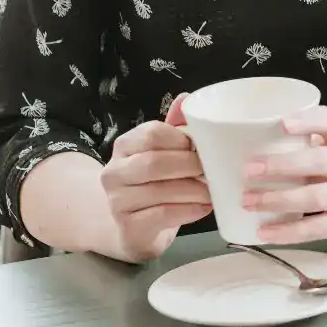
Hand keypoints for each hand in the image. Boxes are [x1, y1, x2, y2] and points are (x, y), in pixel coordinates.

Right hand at [100, 94, 210, 262]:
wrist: (130, 228)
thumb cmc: (153, 184)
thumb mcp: (162, 153)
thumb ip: (174, 128)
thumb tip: (186, 97)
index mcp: (125, 146)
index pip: (152, 133)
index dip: (182, 139)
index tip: (201, 147)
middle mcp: (114, 172)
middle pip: (155, 162)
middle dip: (190, 165)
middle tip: (213, 170)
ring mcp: (117, 202)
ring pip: (160, 190)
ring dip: (195, 190)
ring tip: (212, 190)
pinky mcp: (129, 228)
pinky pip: (163, 215)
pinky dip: (189, 210)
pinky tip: (204, 207)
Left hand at [243, 107, 326, 244]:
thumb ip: (317, 146)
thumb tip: (263, 147)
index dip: (309, 121)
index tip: (282, 124)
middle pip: (321, 161)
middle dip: (281, 165)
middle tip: (249, 170)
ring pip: (316, 197)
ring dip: (278, 199)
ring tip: (249, 201)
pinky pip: (317, 228)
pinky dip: (288, 231)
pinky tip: (265, 231)